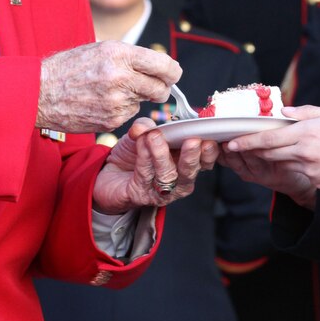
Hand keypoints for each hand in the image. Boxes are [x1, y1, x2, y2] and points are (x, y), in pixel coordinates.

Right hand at [38, 41, 181, 132]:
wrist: (40, 92)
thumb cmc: (70, 67)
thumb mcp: (102, 49)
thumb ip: (132, 57)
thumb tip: (161, 67)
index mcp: (119, 54)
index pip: (164, 65)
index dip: (173, 72)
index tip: (172, 74)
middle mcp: (120, 77)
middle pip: (160, 88)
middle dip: (160, 88)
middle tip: (151, 86)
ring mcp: (116, 101)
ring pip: (144, 101)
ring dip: (136, 97)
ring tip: (111, 90)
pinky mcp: (111, 120)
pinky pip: (130, 113)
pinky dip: (122, 109)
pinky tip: (102, 102)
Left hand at [93, 118, 218, 213]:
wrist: (109, 174)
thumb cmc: (134, 154)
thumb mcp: (144, 135)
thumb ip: (147, 127)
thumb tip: (146, 125)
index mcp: (186, 162)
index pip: (204, 159)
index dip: (210, 151)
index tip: (209, 137)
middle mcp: (178, 180)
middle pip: (190, 171)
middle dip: (192, 156)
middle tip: (193, 141)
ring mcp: (161, 191)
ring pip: (167, 174)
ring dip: (162, 154)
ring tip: (155, 137)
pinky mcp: (141, 195)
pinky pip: (145, 175)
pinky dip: (144, 157)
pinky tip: (141, 143)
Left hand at [223, 106, 319, 202]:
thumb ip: (307, 113)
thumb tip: (284, 112)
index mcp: (308, 132)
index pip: (269, 138)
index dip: (247, 142)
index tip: (232, 143)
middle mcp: (305, 152)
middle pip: (269, 153)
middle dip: (253, 151)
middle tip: (238, 148)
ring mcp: (310, 170)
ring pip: (282, 164)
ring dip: (272, 159)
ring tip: (266, 152)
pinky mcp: (317, 183)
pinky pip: (299, 174)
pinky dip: (295, 167)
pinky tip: (302, 162)